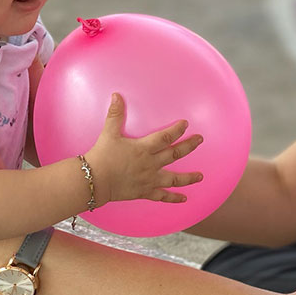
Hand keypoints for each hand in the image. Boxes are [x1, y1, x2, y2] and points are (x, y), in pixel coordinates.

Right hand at [85, 93, 203, 204]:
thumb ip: (114, 114)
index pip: (165, 137)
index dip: (177, 130)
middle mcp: (150, 164)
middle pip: (174, 154)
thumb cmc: (102, 156)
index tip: (186, 124)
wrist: (94, 180)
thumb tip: (116, 96)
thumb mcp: (109, 133)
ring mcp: (149, 179)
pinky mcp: (144, 192)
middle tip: (200, 140)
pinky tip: (183, 199)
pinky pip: (162, 196)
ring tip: (200, 176)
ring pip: (174, 178)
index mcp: (144, 148)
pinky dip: (173, 198)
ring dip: (189, 177)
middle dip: (189, 146)